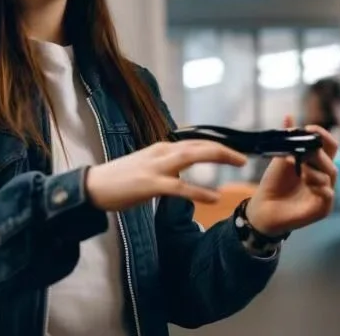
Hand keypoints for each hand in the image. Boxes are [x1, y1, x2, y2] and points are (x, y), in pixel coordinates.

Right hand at [86, 139, 246, 211]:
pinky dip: (199, 191)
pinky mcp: (150, 184)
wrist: (94, 186)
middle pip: (197, 145)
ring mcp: (155, 167)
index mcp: (161, 149)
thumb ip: (166, 166)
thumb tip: (182, 171)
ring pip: (191, 156)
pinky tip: (215, 198)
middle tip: (245, 156)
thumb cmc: (120, 178)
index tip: (235, 152)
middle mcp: (160, 152)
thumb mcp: (147, 167)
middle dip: (223, 149)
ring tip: (238, 163)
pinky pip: (179, 187)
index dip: (216, 146)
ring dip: (217, 157)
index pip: (194, 143)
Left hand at [245, 118, 337, 237]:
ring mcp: (325, 192)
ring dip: (313, 169)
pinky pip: (328, 193)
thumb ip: (286, 139)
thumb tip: (289, 117)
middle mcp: (323, 176)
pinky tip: (306, 182)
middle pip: (331, 159)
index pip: (330, 146)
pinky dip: (318, 186)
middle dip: (316, 153)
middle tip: (300, 154)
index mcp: (315, 163)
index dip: (322, 135)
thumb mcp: (279, 157)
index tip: (308, 128)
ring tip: (298, 170)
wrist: (264, 206)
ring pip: (330, 175)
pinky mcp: (322, 208)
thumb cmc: (274, 182)